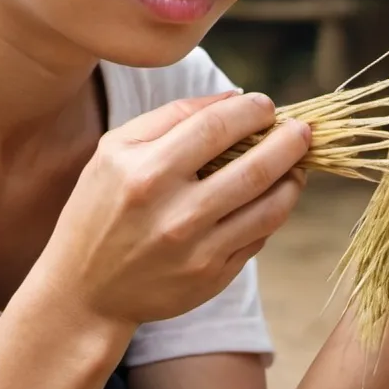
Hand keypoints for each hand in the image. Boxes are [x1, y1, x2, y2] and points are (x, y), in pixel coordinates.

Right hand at [40, 90, 309, 328]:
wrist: (84, 292)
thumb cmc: (100, 207)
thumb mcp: (116, 149)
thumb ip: (173, 115)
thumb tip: (234, 96)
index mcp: (147, 173)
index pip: (216, 128)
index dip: (250, 111)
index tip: (265, 104)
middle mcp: (176, 214)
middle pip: (255, 169)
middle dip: (288, 142)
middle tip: (303, 129)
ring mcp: (198, 251)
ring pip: (269, 208)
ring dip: (293, 179)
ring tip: (298, 161)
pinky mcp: (213, 278)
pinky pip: (259, 237)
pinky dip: (275, 211)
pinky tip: (275, 194)